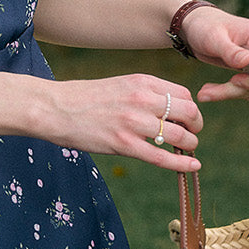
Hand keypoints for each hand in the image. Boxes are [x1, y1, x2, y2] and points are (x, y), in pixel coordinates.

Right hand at [46, 73, 202, 171]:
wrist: (54, 108)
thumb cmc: (84, 98)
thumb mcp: (119, 85)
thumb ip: (144, 94)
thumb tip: (168, 110)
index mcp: (141, 82)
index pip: (183, 95)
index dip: (190, 109)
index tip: (186, 119)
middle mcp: (142, 99)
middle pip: (188, 113)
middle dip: (195, 126)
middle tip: (191, 135)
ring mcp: (134, 122)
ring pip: (180, 136)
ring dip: (189, 145)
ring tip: (186, 150)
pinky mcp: (124, 145)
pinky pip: (163, 157)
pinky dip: (182, 163)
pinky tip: (192, 166)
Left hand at [178, 6, 248, 102]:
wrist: (200, 25)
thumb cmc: (206, 26)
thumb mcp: (212, 37)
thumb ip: (229, 51)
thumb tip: (246, 61)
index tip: (234, 81)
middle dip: (238, 90)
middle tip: (205, 93)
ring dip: (231, 94)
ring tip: (203, 93)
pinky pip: (248, 89)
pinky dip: (230, 92)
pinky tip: (209, 91)